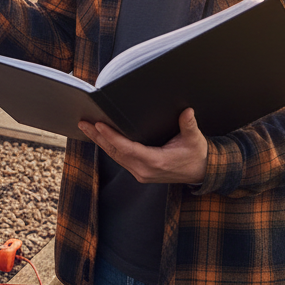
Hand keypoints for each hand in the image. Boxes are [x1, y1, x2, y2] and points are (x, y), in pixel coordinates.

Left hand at [78, 108, 206, 184]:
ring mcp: (140, 173)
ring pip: (115, 156)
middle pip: (115, 152)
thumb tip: (187, 111)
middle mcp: (144, 170)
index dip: (112, 136)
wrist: (201, 172)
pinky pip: (119, 159)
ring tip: (86, 127)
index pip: (128, 148)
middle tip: (83, 123)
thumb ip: (189, 125)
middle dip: (98, 137)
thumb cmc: (197, 154)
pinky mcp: (139, 172)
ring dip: (100, 142)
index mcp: (157, 162)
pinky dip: (108, 147)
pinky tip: (99, 138)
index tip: (99, 125)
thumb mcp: (195, 139)